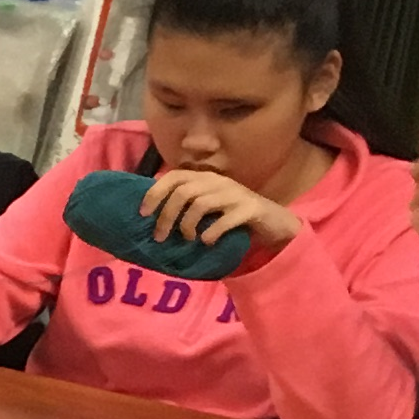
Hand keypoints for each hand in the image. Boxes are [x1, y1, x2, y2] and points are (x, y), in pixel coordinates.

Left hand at [137, 164, 300, 259]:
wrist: (275, 222)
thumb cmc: (233, 216)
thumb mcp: (207, 207)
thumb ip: (185, 205)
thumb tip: (151, 218)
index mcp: (206, 178)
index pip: (174, 176)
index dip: (155, 193)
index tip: (143, 213)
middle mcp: (219, 182)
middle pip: (183, 193)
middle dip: (166, 216)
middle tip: (161, 237)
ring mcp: (236, 194)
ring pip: (200, 204)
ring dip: (187, 226)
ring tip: (188, 239)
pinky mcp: (251, 209)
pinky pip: (225, 220)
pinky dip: (211, 233)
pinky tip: (207, 242)